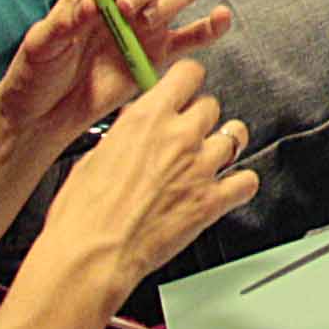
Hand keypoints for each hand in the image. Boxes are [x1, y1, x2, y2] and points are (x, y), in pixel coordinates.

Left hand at [0, 0, 229, 143]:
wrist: (44, 116)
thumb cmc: (36, 75)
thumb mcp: (40, 44)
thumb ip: (63, 22)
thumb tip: (92, 3)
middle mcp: (124, 2)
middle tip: (126, 11)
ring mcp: (145, 27)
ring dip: (171, 1)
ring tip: (147, 24)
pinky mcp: (159, 55)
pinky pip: (193, 36)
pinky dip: (210, 26)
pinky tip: (220, 19)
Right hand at [31, 61, 254, 297]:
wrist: (92, 255)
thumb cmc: (82, 213)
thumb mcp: (93, 157)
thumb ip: (123, 136)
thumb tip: (133, 129)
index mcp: (147, 118)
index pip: (188, 73)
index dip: (187, 81)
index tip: (184, 89)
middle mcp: (179, 136)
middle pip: (211, 104)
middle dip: (200, 117)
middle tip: (187, 132)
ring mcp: (200, 167)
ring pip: (236, 135)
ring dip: (225, 143)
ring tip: (212, 154)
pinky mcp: (211, 201)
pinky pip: (247, 181)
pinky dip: (241, 184)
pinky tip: (228, 187)